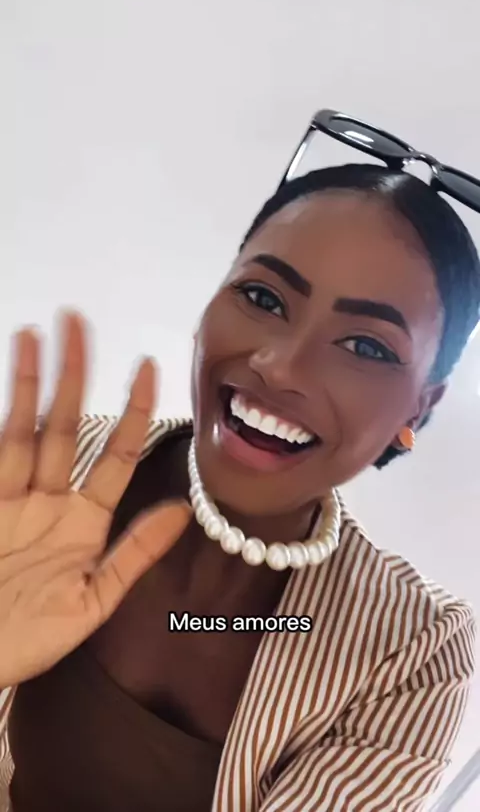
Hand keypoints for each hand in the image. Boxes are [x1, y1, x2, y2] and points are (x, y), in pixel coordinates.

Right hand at [0, 312, 190, 688]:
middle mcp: (48, 500)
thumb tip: (185, 510)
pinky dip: (0, 424)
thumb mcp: (92, 603)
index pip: (116, 454)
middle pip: (65, 427)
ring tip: (33, 336)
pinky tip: (9, 393)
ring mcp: (10, 499)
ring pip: (22, 432)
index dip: (133, 411)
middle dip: (73, 375)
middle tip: (77, 320)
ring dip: (29, 386)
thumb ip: (134, 555)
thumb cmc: (29, 640)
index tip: (148, 366)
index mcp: (84, 521)